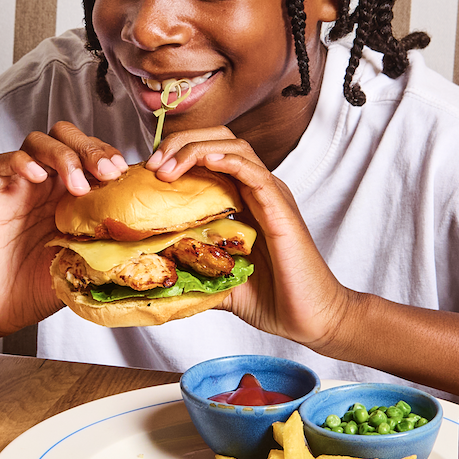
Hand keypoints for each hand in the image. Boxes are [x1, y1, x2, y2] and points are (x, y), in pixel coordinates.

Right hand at [0, 123, 126, 341]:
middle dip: (91, 147)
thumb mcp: (85, 265)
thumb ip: (109, 245)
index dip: (111, 155)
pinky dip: (23, 162)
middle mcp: (46, 184)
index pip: (92, 154)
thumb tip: (151, 242)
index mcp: (70, 196)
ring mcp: (19, 186)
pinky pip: (3, 161)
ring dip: (64, 156)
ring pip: (38, 141)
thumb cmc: (37, 289)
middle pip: (67, 136)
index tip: (127, 175)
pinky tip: (38, 179)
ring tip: (77, 186)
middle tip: (107, 173)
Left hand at [150, 127, 357, 350]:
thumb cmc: (273, 299)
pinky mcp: (280, 209)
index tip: (148, 171)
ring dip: (196, 149)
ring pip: (235, 148)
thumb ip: (193, 272)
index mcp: (244, 199)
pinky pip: (254, 172)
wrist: (310, 318)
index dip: (178, 153)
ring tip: (168, 168)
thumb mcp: (219, 282)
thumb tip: (155, 277)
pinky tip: (206, 161)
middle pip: (220, 140)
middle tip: (152, 164)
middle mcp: (258, 190)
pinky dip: (228, 160)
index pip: (210, 154)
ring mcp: (271, 196)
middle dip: (182, 142)